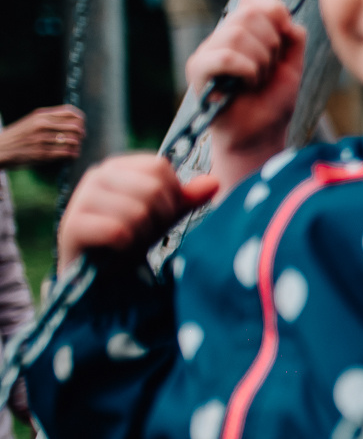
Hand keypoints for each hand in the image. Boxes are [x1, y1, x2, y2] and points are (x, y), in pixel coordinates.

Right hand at [0, 106, 85, 167]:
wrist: (0, 149)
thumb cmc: (18, 136)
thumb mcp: (31, 121)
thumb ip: (50, 118)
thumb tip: (75, 119)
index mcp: (41, 115)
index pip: (71, 113)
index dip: (81, 120)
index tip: (80, 125)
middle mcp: (42, 125)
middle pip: (76, 127)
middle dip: (82, 134)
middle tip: (81, 138)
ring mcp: (42, 140)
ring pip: (74, 141)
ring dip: (78, 146)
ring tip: (75, 148)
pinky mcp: (42, 154)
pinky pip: (66, 153)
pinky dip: (73, 155)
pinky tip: (71, 155)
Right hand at [57, 155, 219, 273]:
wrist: (98, 272)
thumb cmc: (132, 236)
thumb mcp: (164, 215)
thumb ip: (187, 198)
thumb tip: (214, 182)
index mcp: (118, 166)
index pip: (160, 168)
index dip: (172, 195)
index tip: (161, 215)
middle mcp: (97, 175)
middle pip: (152, 189)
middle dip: (160, 218)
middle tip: (145, 233)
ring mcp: (81, 198)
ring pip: (138, 211)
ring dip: (143, 235)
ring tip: (131, 242)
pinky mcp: (72, 225)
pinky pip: (118, 231)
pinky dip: (127, 246)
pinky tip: (118, 250)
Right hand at [185, 0, 304, 190]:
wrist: (259, 135)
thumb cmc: (273, 101)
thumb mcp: (292, 64)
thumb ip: (293, 36)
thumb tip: (283, 17)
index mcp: (242, 30)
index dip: (275, 13)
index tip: (284, 40)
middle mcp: (221, 36)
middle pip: (249, 14)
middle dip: (272, 44)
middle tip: (267, 70)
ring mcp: (207, 51)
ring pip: (238, 33)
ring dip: (260, 61)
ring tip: (257, 81)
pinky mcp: (197, 70)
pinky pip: (225, 55)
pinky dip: (247, 70)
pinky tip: (248, 85)